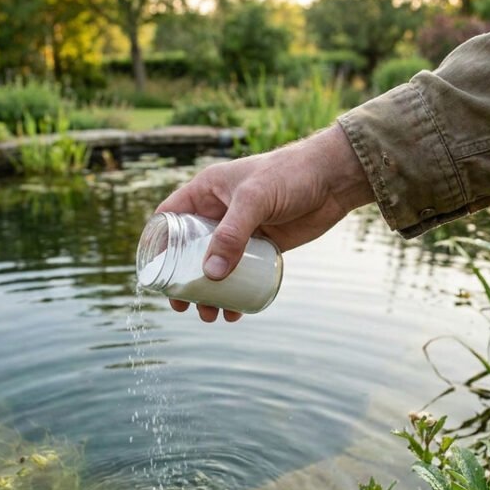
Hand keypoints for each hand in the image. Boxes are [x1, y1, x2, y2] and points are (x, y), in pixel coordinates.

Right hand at [154, 123, 374, 321]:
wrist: (334, 178)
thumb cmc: (289, 174)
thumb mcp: (255, 200)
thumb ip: (232, 235)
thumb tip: (211, 276)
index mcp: (206, 192)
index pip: (170, 218)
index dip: (158, 245)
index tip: (155, 275)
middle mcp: (218, 212)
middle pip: (189, 251)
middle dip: (184, 281)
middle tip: (183, 306)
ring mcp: (241, 231)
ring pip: (216, 266)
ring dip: (211, 293)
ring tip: (211, 315)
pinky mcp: (263, 245)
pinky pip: (242, 272)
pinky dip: (236, 292)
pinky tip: (237, 310)